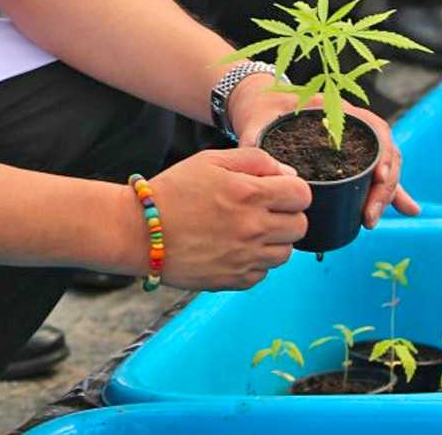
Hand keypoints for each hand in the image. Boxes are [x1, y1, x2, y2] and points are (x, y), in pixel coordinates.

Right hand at [145, 147, 309, 290]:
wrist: (139, 231)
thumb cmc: (173, 191)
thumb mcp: (211, 160)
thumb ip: (255, 160)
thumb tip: (286, 173)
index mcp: (250, 193)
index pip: (302, 195)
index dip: (292, 190)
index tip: (277, 191)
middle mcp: (253, 228)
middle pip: (300, 226)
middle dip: (287, 215)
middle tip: (263, 211)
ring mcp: (245, 258)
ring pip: (286, 253)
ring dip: (274, 241)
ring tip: (247, 231)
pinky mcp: (235, 280)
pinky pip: (263, 273)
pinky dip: (255, 262)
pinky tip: (233, 249)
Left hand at [227, 77, 420, 229]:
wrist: (260, 103)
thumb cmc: (262, 110)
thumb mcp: (261, 123)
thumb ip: (263, 144)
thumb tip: (276, 174)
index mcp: (338, 110)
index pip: (375, 129)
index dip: (383, 154)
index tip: (379, 178)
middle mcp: (353, 125)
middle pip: (385, 153)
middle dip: (384, 187)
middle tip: (369, 216)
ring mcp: (353, 142)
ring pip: (383, 166)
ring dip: (387, 194)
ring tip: (371, 220)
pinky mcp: (349, 158)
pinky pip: (374, 174)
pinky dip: (387, 193)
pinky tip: (405, 211)